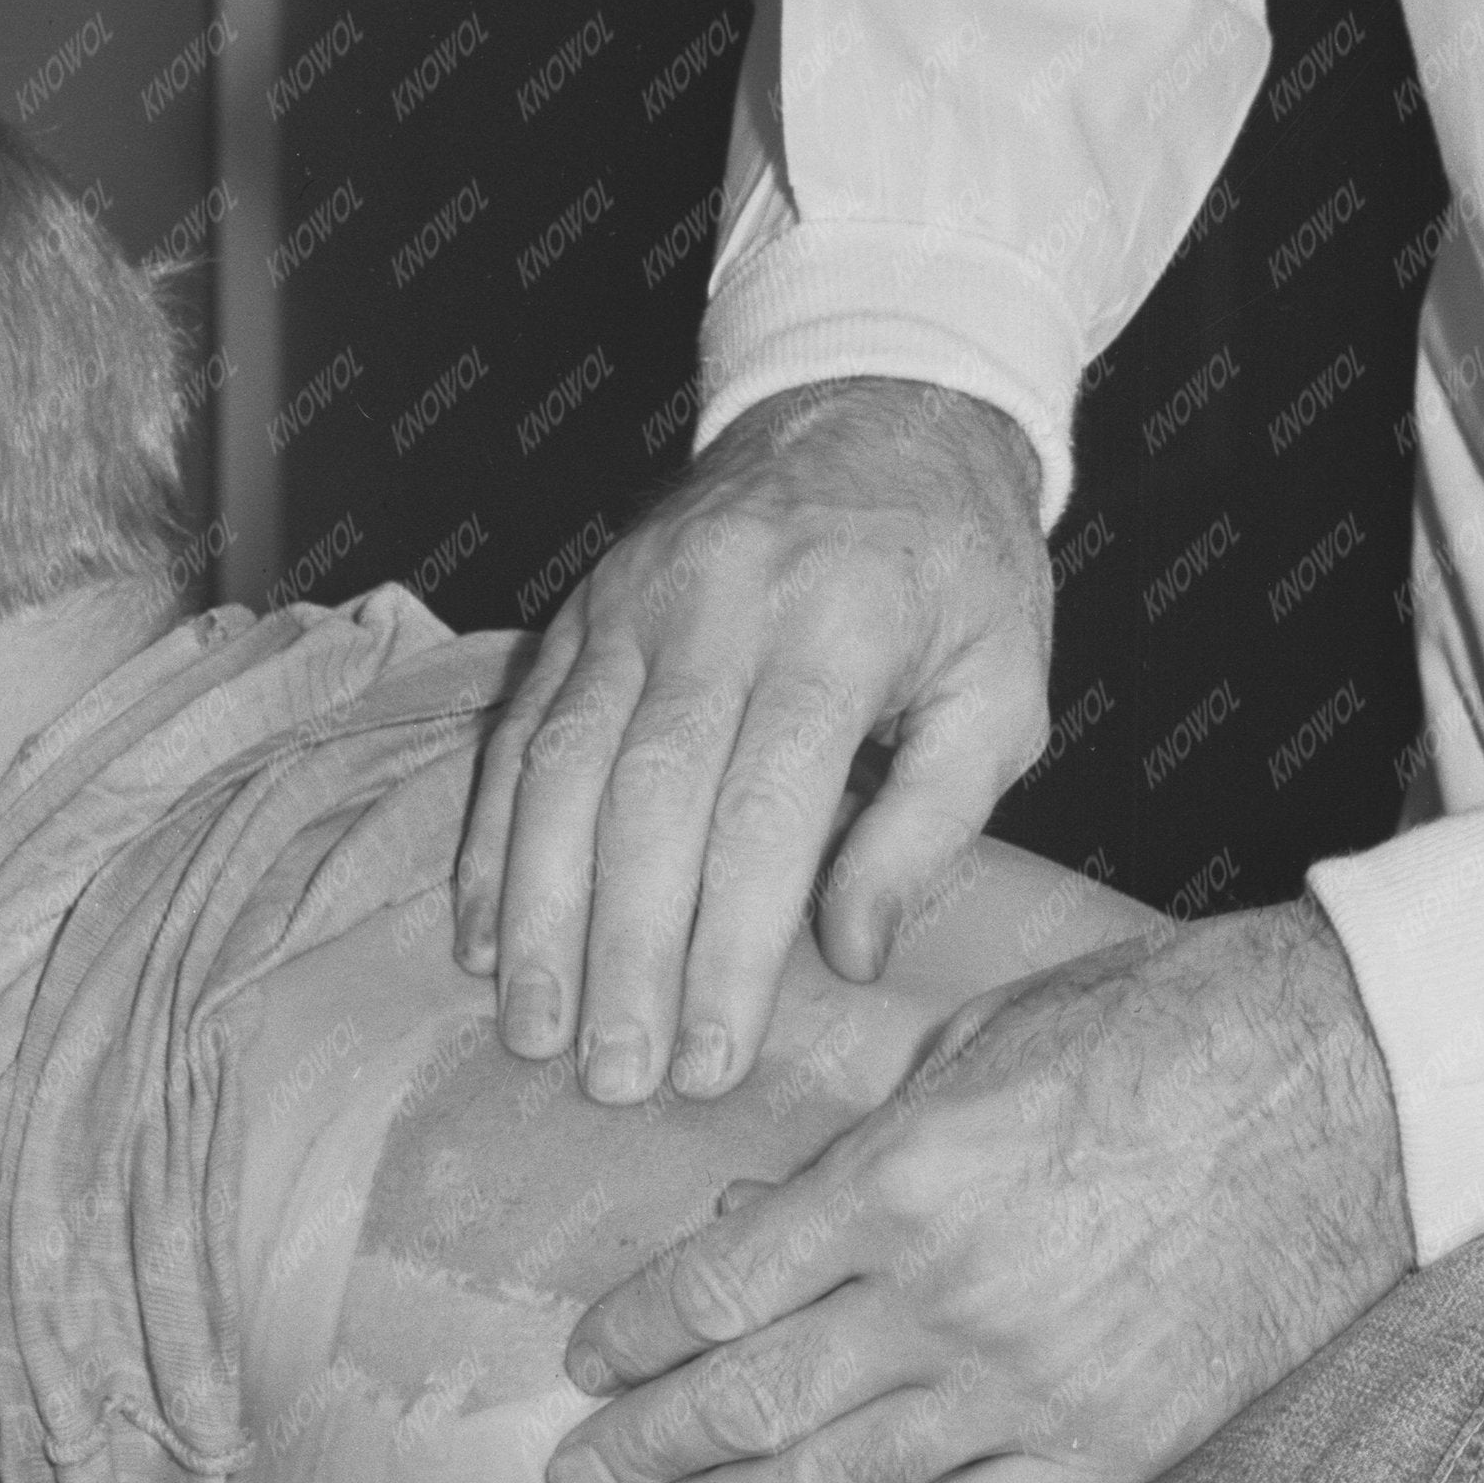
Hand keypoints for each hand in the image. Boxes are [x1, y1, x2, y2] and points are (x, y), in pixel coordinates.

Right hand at [451, 376, 1051, 1097]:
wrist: (872, 406)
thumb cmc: (953, 572)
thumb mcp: (1001, 688)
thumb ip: (932, 822)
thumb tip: (850, 952)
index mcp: (837, 629)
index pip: (767, 808)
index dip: (730, 943)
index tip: (712, 1060)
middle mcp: (719, 606)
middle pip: (650, 797)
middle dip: (623, 951)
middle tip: (612, 1076)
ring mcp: (635, 599)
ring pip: (562, 763)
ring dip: (538, 907)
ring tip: (532, 1027)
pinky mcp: (585, 605)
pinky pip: (520, 725)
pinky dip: (490, 834)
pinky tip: (482, 928)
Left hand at [539, 898, 1412, 1482]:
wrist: (1341, 1091)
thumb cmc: (1155, 1030)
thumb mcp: (980, 1041)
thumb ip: (861, 1140)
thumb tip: (755, 1217)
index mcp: (902, 1177)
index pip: (721, 1283)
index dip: (634, 1334)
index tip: (582, 1360)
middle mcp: (945, 1298)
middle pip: (754, 1400)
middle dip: (648, 1449)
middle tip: (573, 1482)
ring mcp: (1028, 1388)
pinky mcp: (1106, 1450)